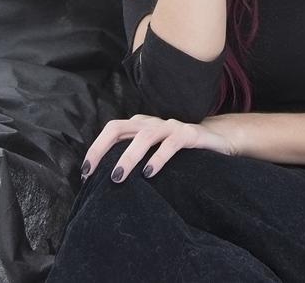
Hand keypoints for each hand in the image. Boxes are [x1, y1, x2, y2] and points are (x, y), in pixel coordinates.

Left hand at [79, 114, 236, 183]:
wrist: (219, 140)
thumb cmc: (181, 151)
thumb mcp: (155, 153)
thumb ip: (136, 158)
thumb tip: (110, 180)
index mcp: (141, 126)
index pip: (112, 130)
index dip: (96, 148)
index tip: (85, 172)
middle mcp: (152, 124)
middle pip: (119, 127)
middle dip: (100, 148)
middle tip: (91, 172)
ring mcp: (170, 127)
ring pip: (143, 136)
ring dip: (128, 156)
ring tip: (118, 177)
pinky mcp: (189, 135)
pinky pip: (171, 144)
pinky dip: (158, 158)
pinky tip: (149, 173)